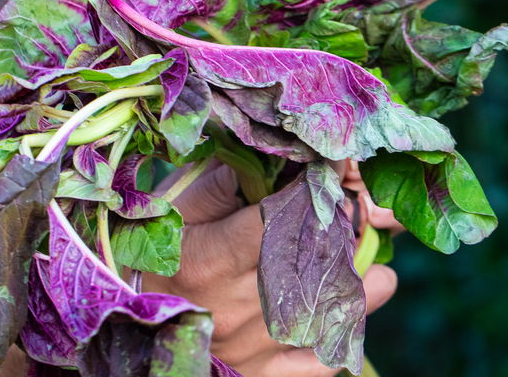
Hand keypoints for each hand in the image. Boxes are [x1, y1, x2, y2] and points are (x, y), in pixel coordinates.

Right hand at [143, 162, 398, 376]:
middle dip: (350, 236)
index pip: (282, 221)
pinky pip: (319, 363)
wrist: (132, 317)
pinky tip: (351, 310)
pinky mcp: (262, 375)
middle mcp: (237, 308)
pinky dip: (343, 335)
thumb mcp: (179, 204)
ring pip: (329, 316)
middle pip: (315, 266)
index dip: (316, 196)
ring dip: (363, 288)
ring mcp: (252, 347)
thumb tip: (279, 152)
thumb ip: (226, 178)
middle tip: (366, 217)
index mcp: (213, 260)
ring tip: (375, 269)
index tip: (334, 177)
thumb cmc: (157, 250)